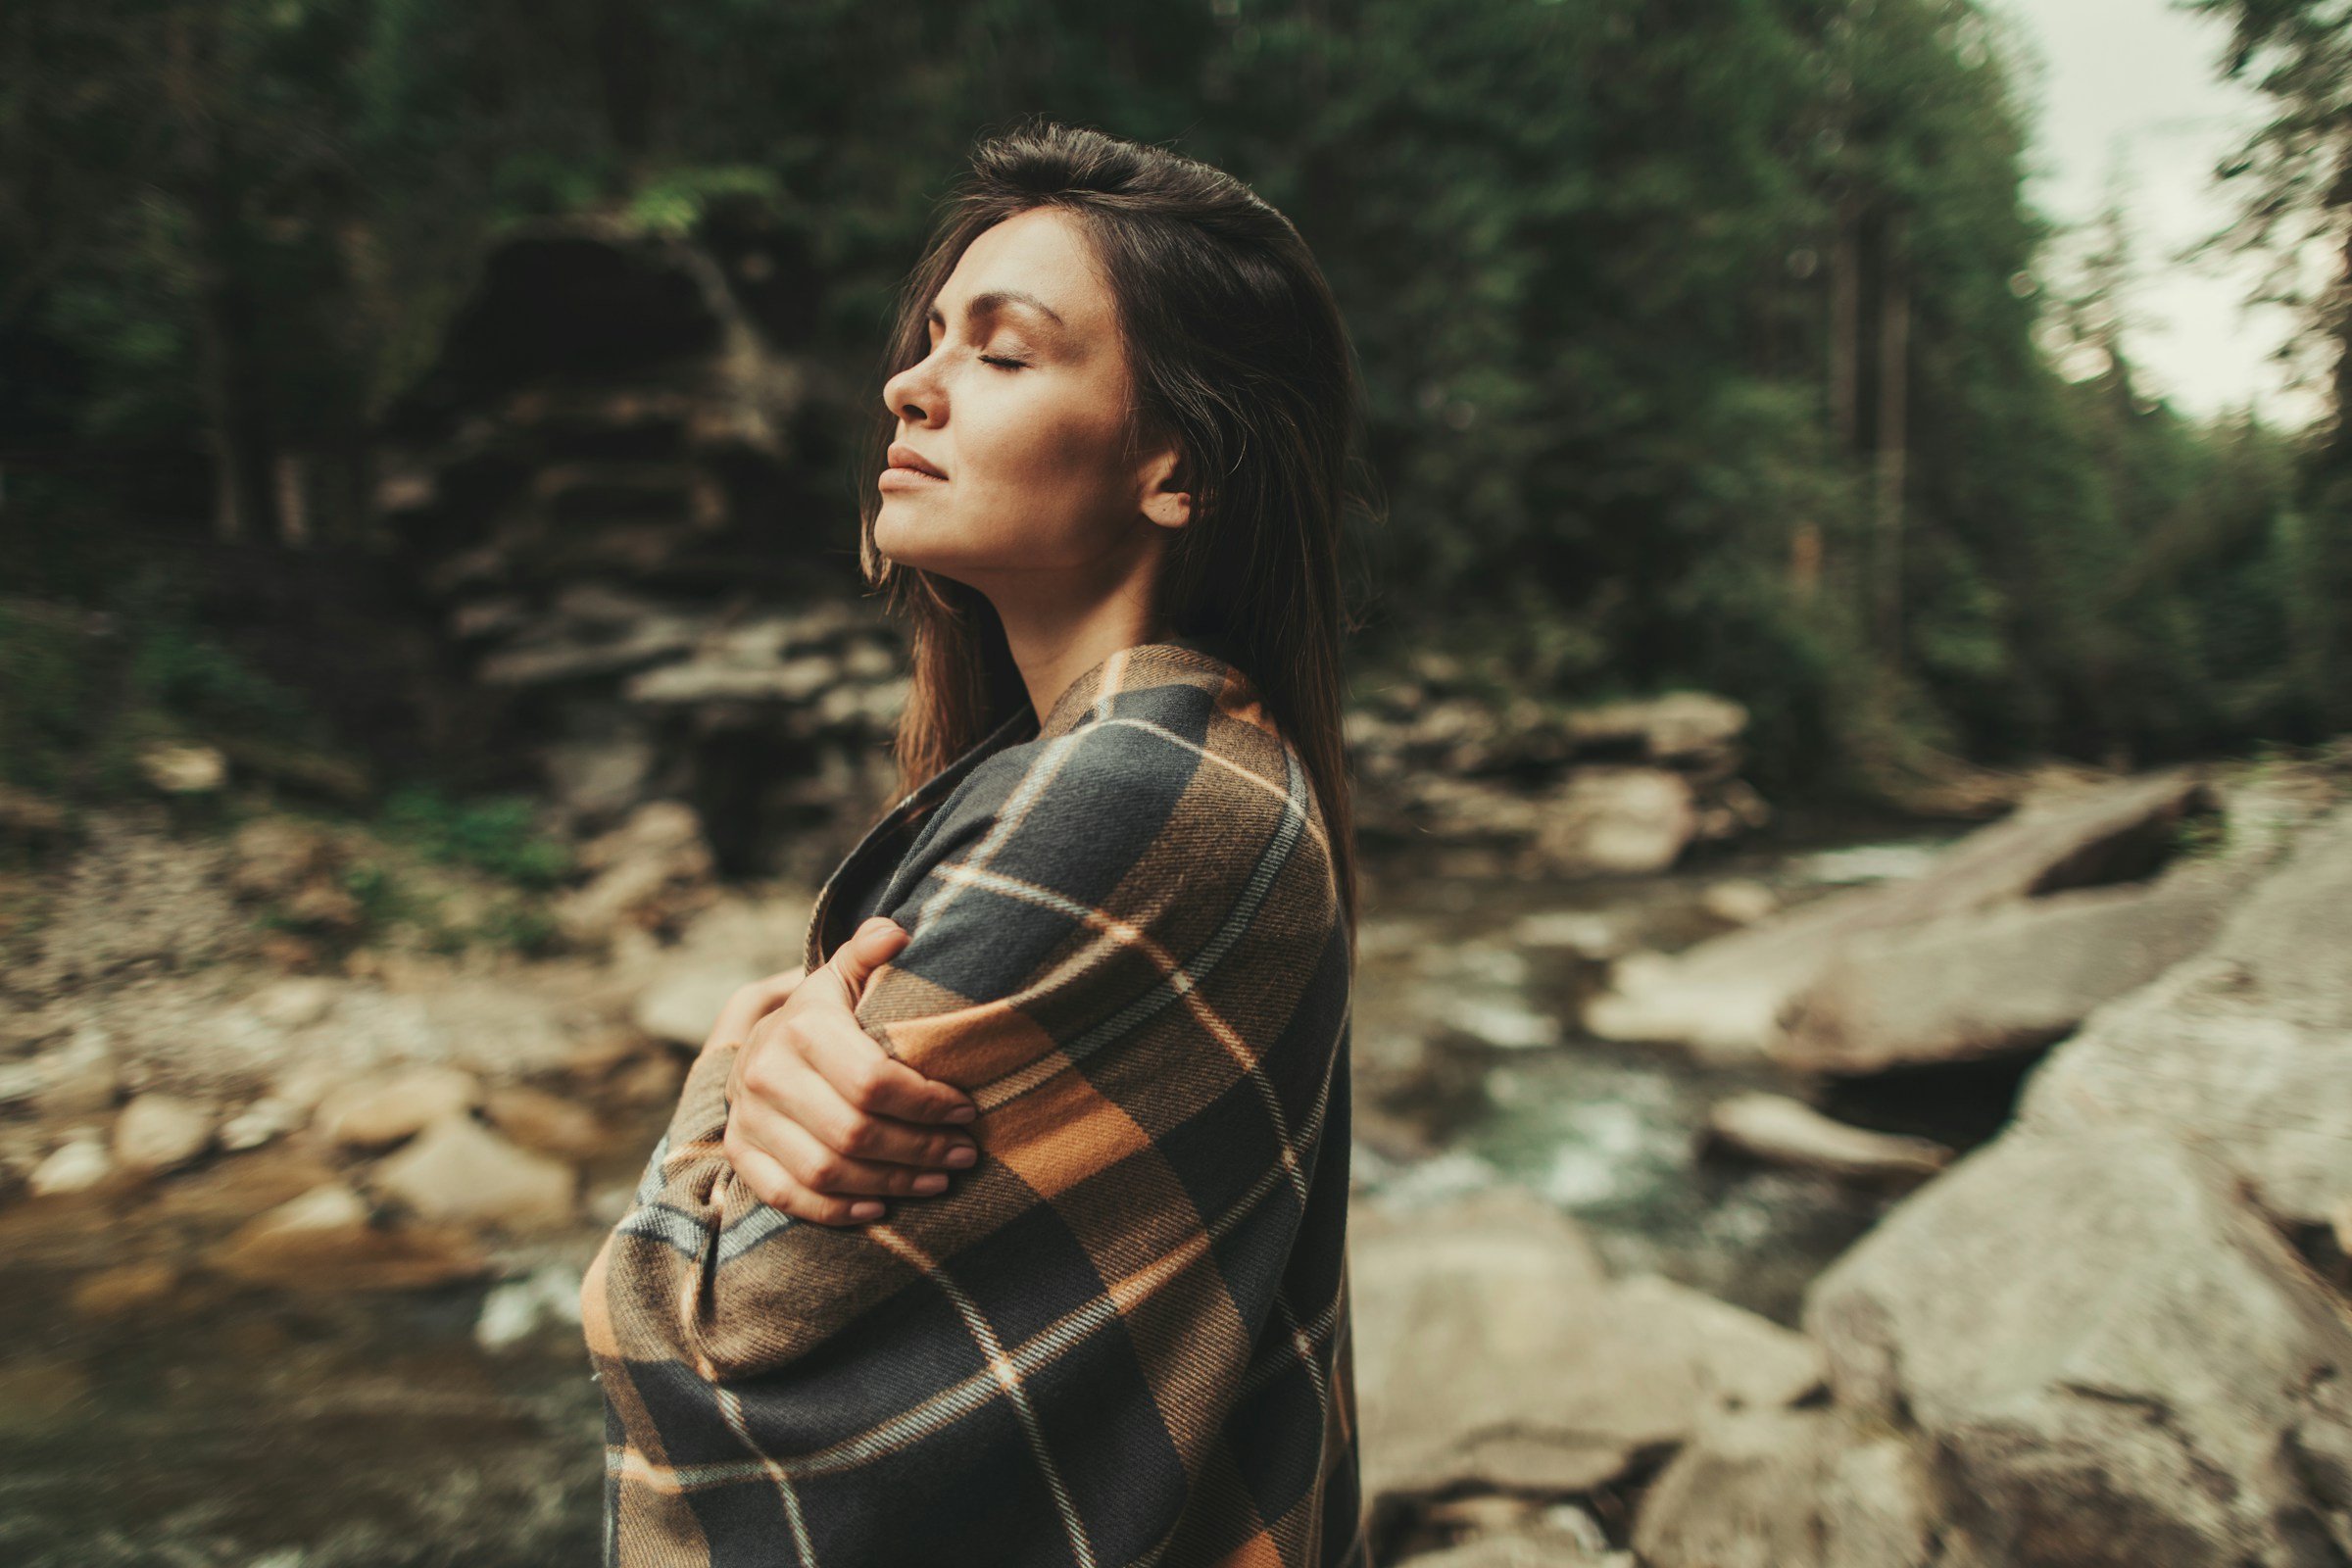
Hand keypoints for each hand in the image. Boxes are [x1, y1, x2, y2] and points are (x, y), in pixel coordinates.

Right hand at [720, 916, 980, 1225]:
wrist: (756, 1046)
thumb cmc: (821, 1017)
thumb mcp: (843, 979)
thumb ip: (869, 952)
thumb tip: (899, 931)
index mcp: (800, 1028)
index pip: (873, 1080)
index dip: (926, 1103)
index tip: (966, 1110)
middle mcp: (766, 1074)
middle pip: (854, 1132)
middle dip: (920, 1147)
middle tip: (964, 1152)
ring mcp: (748, 1119)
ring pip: (827, 1171)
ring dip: (892, 1183)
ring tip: (939, 1179)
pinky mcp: (740, 1154)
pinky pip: (789, 1197)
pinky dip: (837, 1211)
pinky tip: (882, 1209)